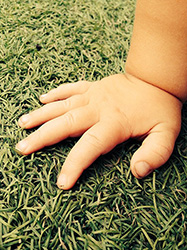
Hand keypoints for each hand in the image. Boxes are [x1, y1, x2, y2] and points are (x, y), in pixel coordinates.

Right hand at [16, 74, 181, 188]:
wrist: (156, 79)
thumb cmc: (161, 108)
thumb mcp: (166, 134)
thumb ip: (155, 154)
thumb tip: (138, 171)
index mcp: (114, 123)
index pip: (90, 146)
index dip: (74, 165)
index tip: (62, 182)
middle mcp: (98, 108)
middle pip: (65, 124)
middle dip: (42, 137)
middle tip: (22, 148)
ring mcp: (93, 95)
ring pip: (62, 105)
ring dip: (41, 115)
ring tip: (23, 124)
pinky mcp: (93, 87)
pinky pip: (70, 88)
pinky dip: (56, 93)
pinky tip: (42, 99)